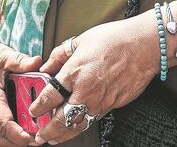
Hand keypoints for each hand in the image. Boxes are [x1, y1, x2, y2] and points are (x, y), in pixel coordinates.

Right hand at [0, 35, 42, 146]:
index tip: (31, 137)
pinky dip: (10, 136)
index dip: (16, 133)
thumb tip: (38, 62)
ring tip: (34, 136)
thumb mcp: (2, 54)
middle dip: (18, 142)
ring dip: (14, 141)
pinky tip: (25, 130)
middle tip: (39, 139)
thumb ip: (20, 61)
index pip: (1, 121)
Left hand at [28, 13, 159, 144]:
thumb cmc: (114, 39)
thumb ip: (59, 55)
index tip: (33, 111)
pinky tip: (77, 125)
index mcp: (74, 72)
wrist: (144, 46)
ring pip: (78, 125)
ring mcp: (100, 101)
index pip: (49, 97)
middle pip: (62, 119)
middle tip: (40, 136)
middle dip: (48, 131)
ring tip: (54, 139)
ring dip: (64, 134)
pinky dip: (83, 125)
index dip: (38, 107)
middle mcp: (85, 91)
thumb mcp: (81, 40)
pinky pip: (94, 118)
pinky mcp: (113, 105)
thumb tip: (46, 66)